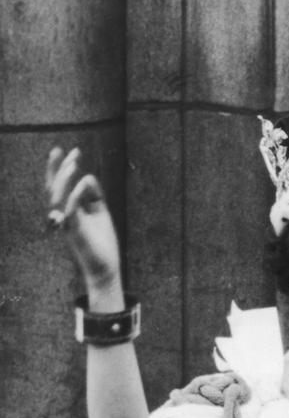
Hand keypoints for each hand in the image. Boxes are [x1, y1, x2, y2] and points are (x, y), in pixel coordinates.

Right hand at [45, 147, 121, 294]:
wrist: (105, 267)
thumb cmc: (101, 242)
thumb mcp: (100, 213)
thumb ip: (94, 196)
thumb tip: (88, 176)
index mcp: (68, 210)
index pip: (60, 186)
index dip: (60, 168)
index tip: (70, 150)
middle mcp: (63, 215)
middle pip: (54, 189)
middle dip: (60, 169)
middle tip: (71, 152)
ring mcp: (67, 224)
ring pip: (57, 198)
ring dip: (64, 180)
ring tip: (74, 164)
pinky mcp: (76, 233)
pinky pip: (70, 212)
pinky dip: (75, 197)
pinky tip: (82, 183)